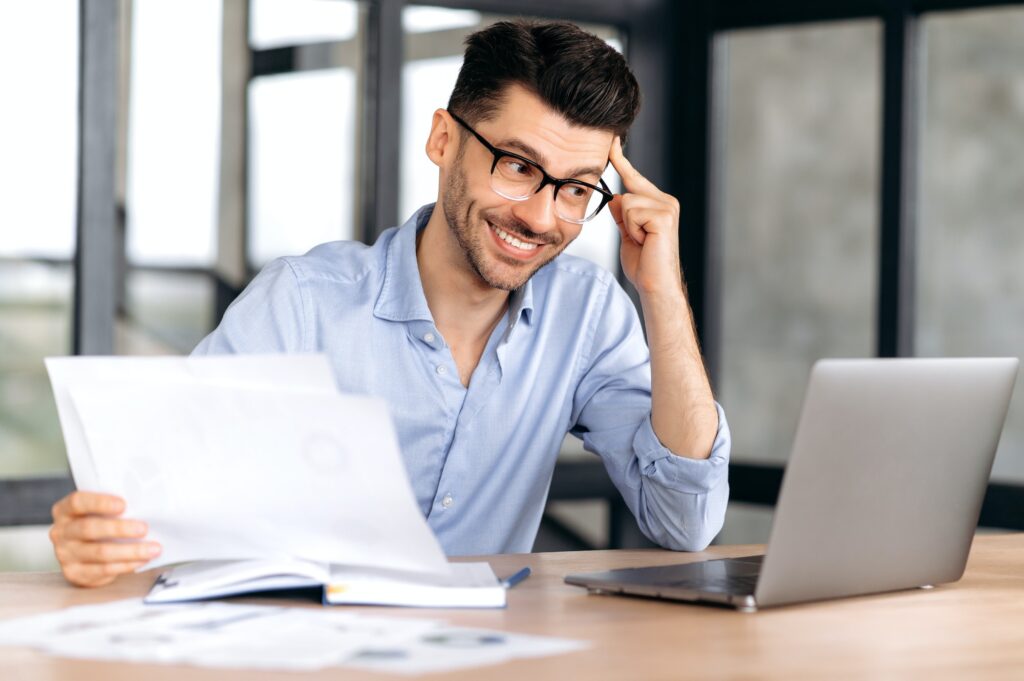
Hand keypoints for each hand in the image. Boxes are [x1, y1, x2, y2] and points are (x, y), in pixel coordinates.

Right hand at [49, 491, 160, 587]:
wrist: (85, 555)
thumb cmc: (98, 524)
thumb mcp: (100, 512)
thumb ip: (113, 508)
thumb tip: (145, 506)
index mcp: (65, 510)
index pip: (77, 502)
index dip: (100, 502)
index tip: (123, 505)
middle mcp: (61, 532)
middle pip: (89, 528)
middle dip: (120, 529)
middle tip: (143, 528)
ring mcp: (65, 554)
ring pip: (100, 552)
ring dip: (131, 551)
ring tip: (153, 548)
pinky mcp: (75, 573)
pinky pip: (104, 570)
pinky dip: (127, 564)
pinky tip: (142, 560)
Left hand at [607, 137, 682, 296]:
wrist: (655, 285)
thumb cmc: (644, 265)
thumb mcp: (628, 235)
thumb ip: (622, 216)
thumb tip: (615, 197)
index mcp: (658, 204)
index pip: (634, 178)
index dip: (621, 161)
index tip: (611, 142)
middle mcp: (666, 201)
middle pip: (627, 191)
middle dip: (624, 218)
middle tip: (639, 239)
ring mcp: (667, 207)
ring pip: (627, 202)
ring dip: (627, 226)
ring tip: (642, 241)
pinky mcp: (664, 216)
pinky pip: (631, 212)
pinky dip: (632, 230)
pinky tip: (645, 241)